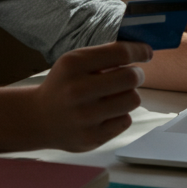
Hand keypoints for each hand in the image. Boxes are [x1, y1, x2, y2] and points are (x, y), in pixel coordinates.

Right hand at [27, 41, 152, 150]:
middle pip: (131, 77)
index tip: (147, 52)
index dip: (139, 51)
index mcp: (72, 64)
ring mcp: (85, 116)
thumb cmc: (63, 85)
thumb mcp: (73, 62)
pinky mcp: (92, 137)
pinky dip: (121, 114)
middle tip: (132, 75)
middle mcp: (77, 90)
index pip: (120, 53)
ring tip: (116, 94)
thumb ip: (103, 56)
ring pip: (133, 99)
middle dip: (137, 74)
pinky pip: (126, 120)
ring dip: (129, 95)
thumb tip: (140, 51)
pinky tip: (106, 112)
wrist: (39, 118)